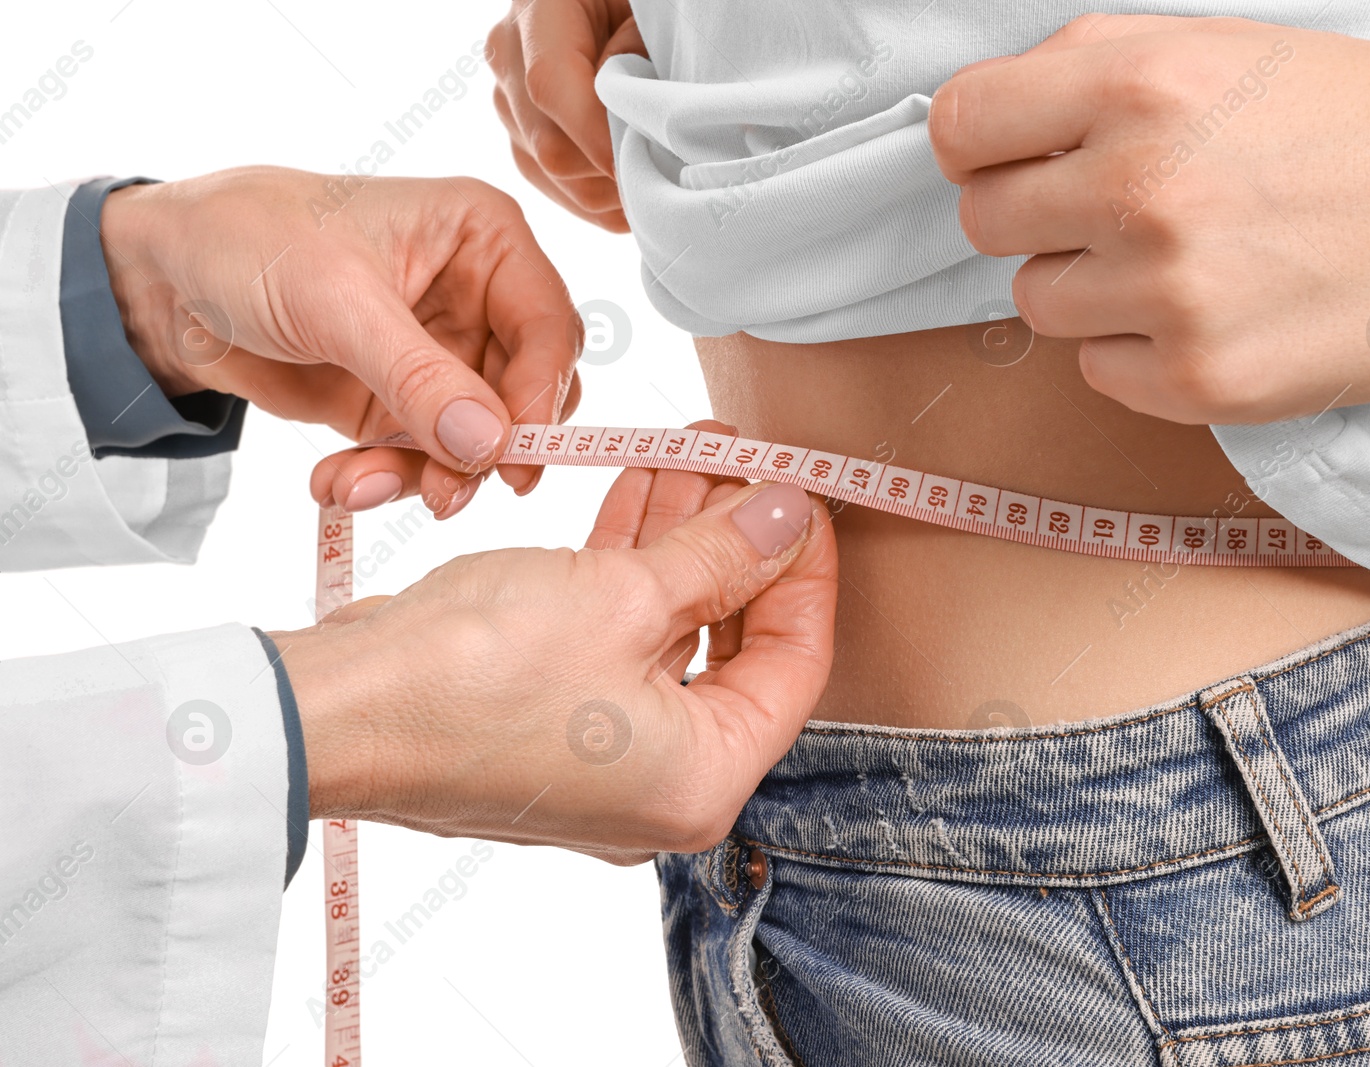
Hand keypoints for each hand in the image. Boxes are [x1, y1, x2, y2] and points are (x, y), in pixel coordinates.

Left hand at [101, 166, 581, 515]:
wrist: (168, 278)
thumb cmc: (253, 240)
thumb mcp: (337, 301)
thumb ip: (418, 377)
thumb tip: (489, 443)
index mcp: (485, 240)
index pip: (549, 327)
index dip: (539, 396)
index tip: (510, 458)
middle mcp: (480, 298)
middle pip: (528, 393)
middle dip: (484, 450)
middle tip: (444, 492)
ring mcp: (446, 357)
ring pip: (480, 439)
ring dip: (427, 477)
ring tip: (360, 487)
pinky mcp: (406, 403)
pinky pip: (426, 460)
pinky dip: (386, 482)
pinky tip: (336, 482)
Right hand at [274, 463, 836, 865]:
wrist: (330, 711)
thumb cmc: (468, 677)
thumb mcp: (623, 596)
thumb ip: (720, 555)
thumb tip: (784, 516)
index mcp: (701, 781)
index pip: (795, 663)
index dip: (806, 568)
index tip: (801, 495)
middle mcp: (659, 785)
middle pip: (735, 647)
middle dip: (740, 545)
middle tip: (746, 465)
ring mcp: (601, 757)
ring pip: (672, 634)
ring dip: (684, 543)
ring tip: (694, 453)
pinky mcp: (551, 722)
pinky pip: (617, 639)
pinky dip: (632, 570)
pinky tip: (641, 492)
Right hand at [488, 0, 643, 231]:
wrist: (615, 13)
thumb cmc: (640, 5)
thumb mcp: (647, 7)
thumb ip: (638, 43)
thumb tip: (626, 106)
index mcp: (537, 10)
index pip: (549, 85)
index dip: (596, 135)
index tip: (645, 160)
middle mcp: (510, 58)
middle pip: (549, 146)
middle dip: (612, 171)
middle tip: (670, 176)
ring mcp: (512, 103)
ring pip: (552, 176)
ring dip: (611, 193)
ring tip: (661, 181)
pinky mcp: (525, 137)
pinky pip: (557, 189)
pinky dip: (603, 204)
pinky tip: (639, 193)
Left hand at [930, 16, 1369, 423]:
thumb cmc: (1368, 123)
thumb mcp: (1227, 49)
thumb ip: (1096, 74)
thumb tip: (990, 124)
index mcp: (1141, 82)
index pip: (961, 125)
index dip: (980, 144)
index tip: (1011, 157)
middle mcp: (1142, 186)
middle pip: (985, 221)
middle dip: (1038, 215)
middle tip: (1118, 209)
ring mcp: (1169, 294)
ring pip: (1037, 303)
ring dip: (1089, 286)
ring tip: (1184, 261)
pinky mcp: (1200, 382)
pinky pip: (1096, 371)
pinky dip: (1136, 351)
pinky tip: (1214, 313)